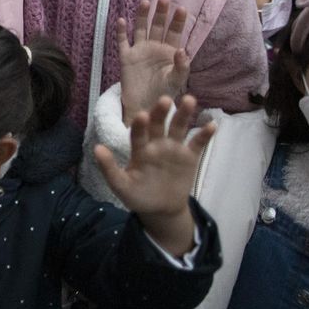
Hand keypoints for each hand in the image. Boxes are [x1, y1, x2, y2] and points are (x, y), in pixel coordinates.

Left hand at [93, 95, 214, 257]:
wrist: (161, 209)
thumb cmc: (138, 195)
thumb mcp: (121, 185)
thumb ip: (109, 168)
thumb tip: (96, 148)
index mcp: (139, 149)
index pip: (139, 133)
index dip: (140, 125)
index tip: (141, 115)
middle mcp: (156, 143)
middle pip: (159, 124)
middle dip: (161, 112)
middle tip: (165, 99)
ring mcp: (174, 148)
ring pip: (179, 127)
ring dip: (184, 114)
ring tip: (190, 100)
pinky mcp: (189, 157)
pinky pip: (197, 143)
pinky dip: (205, 134)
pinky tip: (212, 124)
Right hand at [118, 0, 190, 124]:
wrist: (145, 107)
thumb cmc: (164, 93)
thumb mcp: (176, 80)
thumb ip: (181, 66)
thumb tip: (182, 50)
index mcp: (168, 51)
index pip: (174, 32)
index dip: (177, 21)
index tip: (181, 8)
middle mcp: (154, 47)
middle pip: (157, 26)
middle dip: (161, 13)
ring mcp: (139, 51)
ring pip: (140, 29)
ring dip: (142, 16)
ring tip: (145, 2)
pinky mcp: (126, 58)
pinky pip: (122, 42)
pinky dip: (121, 32)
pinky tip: (121, 20)